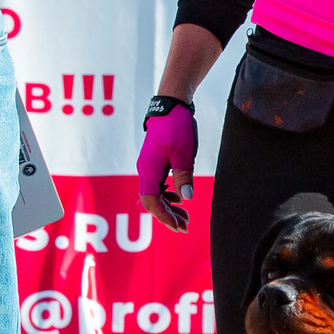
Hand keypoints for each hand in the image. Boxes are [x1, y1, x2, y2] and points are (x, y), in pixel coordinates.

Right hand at [137, 102, 197, 232]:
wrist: (170, 106)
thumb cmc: (176, 126)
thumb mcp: (184, 152)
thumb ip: (184, 175)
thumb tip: (187, 198)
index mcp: (149, 169)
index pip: (151, 201)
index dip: (164, 216)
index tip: (179, 226)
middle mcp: (145, 170)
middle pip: (151, 201)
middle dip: (167, 216)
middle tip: (185, 227)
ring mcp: (149, 167)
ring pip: (155, 195)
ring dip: (169, 207)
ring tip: (185, 217)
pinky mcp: (154, 163)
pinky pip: (157, 185)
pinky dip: (167, 196)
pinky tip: (179, 198)